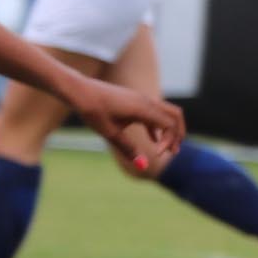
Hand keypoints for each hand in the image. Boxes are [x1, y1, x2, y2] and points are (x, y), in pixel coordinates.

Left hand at [62, 73, 184, 161]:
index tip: (156, 154)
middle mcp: (146, 101)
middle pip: (174, 115)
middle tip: (174, 152)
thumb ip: (128, 149)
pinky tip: (153, 140)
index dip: (169, 141)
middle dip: (177, 134)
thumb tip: (143, 166)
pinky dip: (158, 125)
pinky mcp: (135, 101)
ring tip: (167, 149)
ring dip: (169, 130)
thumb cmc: (93, 110)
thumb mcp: (110, 133)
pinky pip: (154, 112)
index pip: (169, 123)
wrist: (80, 91)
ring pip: (166, 112)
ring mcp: (141, 99)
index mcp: (142, 108)